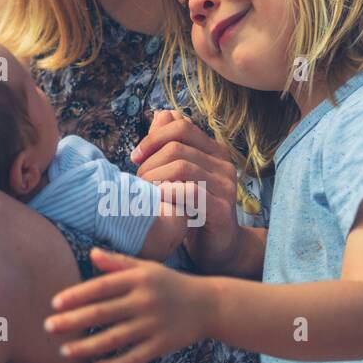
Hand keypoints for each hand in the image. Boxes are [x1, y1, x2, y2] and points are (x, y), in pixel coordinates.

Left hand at [44, 247, 212, 362]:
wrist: (210, 304)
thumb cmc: (171, 284)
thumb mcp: (147, 268)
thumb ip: (119, 263)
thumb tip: (91, 253)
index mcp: (139, 279)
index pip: (101, 287)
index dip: (77, 295)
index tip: (54, 304)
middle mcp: (145, 300)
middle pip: (102, 312)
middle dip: (73, 321)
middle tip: (48, 327)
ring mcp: (154, 324)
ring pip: (114, 338)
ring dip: (87, 347)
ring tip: (65, 351)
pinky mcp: (163, 344)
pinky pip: (134, 357)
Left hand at [131, 109, 242, 272]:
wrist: (218, 249)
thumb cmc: (193, 211)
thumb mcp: (180, 175)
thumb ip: (171, 145)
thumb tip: (161, 114)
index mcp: (214, 151)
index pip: (182, 126)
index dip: (153, 138)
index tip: (136, 158)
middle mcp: (224, 164)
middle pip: (177, 148)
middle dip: (149, 164)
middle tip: (139, 184)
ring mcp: (226, 187)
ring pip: (181, 168)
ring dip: (154, 181)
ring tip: (146, 195)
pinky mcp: (222, 210)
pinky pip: (191, 193)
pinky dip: (168, 195)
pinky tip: (159, 204)